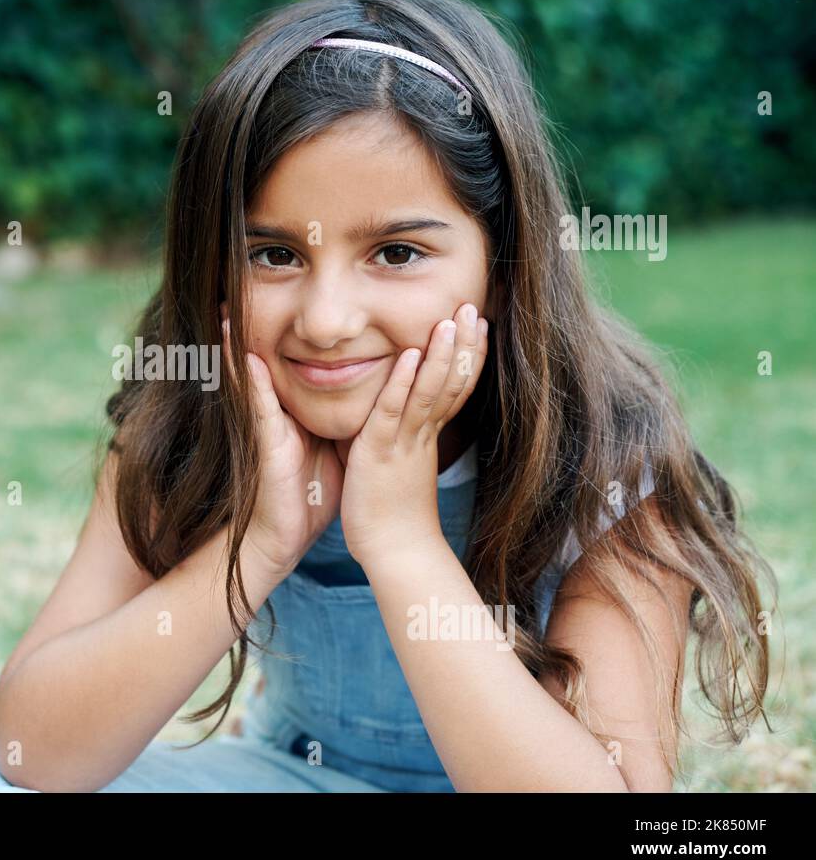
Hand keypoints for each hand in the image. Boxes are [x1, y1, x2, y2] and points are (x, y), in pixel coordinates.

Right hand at [223, 318, 343, 579]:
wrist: (288, 536)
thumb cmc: (311, 494)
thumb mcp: (331, 443)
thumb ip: (339, 418)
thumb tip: (366, 394)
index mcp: (294, 410)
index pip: (287, 362)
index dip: (284, 330)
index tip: (279, 295)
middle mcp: (276, 412)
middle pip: (262, 359)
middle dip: (247, 328)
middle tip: (230, 290)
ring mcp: (267, 425)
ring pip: (252, 376)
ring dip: (237, 345)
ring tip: (225, 311)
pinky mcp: (265, 443)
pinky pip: (257, 406)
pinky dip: (250, 381)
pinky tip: (244, 357)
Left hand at [339, 303, 487, 566]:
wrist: (396, 553)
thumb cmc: (396, 515)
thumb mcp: (405, 467)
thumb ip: (408, 441)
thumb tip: (409, 423)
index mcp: (428, 437)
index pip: (455, 387)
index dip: (468, 355)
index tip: (479, 323)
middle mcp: (423, 435)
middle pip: (452, 382)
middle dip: (464, 344)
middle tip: (474, 306)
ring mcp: (405, 443)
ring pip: (429, 392)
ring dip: (441, 355)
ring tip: (452, 318)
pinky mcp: (381, 452)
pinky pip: (394, 412)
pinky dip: (403, 383)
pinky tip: (411, 356)